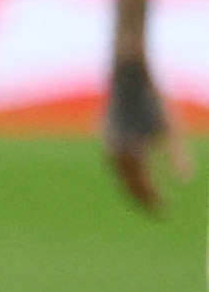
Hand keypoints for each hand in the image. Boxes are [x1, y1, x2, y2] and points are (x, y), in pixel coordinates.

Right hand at [104, 54, 182, 213]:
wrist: (128, 76)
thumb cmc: (156, 101)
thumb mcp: (173, 129)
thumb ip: (178, 156)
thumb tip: (186, 182)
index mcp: (132, 155)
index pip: (143, 189)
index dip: (154, 204)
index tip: (165, 215)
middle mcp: (114, 155)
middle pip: (128, 187)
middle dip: (142, 201)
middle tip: (156, 213)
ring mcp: (107, 146)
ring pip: (119, 176)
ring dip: (131, 189)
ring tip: (145, 197)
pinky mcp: (105, 137)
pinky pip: (114, 164)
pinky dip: (124, 175)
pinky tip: (133, 174)